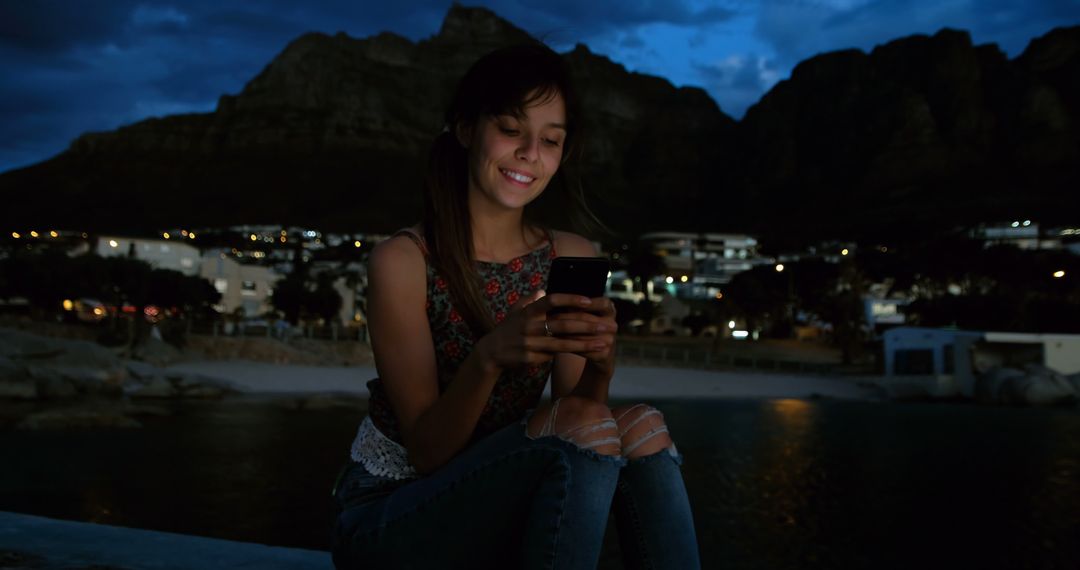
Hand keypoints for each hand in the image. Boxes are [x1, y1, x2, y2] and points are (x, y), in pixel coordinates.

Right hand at [476, 291, 609, 370]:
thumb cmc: (508, 329)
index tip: (588, 301)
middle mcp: (530, 326)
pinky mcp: (531, 358)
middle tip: (607, 325)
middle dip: (587, 325)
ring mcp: (530, 343)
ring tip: (604, 343)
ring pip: (562, 343)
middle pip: (562, 324)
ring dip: (585, 343)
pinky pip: (555, 356)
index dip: (570, 300)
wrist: (491, 353)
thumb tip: (543, 289)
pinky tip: (588, 353)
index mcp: (528, 311)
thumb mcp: (516, 311)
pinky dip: (571, 354)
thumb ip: (530, 300)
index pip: (551, 301)